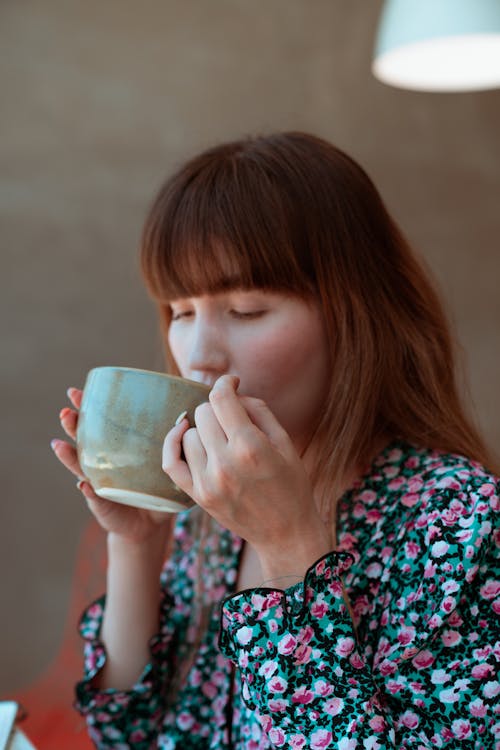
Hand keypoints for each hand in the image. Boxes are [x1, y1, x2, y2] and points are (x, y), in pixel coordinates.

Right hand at [52, 388, 172, 544]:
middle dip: (72, 425)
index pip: (97, 424)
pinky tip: (82, 485)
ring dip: (68, 456)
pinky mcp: (102, 505)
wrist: (150, 522)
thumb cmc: (157, 487)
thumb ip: (171, 444)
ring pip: (80, 467)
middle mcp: (101, 463)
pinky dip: (87, 491)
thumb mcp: (164, 462)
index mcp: (114, 450)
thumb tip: (184, 420)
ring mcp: (98, 484)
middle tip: (66, 412)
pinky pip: (94, 498)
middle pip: (82, 441)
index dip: (85, 408)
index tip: (75, 393)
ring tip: (58, 444)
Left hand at [162, 375, 330, 576]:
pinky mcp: (198, 496)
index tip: (231, 382)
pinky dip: (173, 443)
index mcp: (250, 446)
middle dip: (218, 408)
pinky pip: (171, 462)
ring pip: (189, 433)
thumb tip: (233, 393)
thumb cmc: (291, 484)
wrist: (286, 533)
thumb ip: (258, 410)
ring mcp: (208, 482)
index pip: (222, 398)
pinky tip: (183, 434)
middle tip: (232, 418)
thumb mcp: (285, 442)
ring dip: (204, 429)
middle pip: (204, 412)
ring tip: (221, 439)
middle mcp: (225, 463)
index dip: (225, 383)